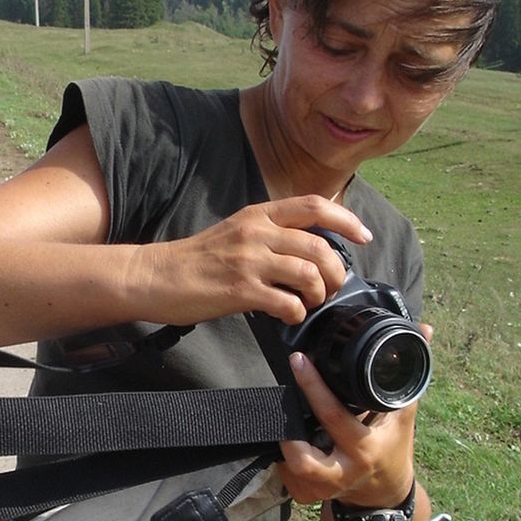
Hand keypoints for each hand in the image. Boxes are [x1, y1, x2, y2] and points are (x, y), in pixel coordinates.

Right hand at [130, 195, 372, 326]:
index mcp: (258, 214)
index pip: (314, 205)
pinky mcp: (240, 290)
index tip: (363, 236)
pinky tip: (287, 315)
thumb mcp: (236, 231)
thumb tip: (308, 251)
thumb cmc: (196, 259)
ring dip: (318, 294)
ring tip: (309, 302)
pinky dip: (297, 313)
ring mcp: (249, 261)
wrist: (157, 276)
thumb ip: (270, 234)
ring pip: (309, 274)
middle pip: (319, 246)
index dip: (346, 219)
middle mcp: (256, 233)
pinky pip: (288, 303)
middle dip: (336, 271)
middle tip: (331, 287)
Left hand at [275, 351, 416, 507]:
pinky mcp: (310, 496)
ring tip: (284, 427)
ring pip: (292, 473)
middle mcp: (344, 471)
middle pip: (305, 461)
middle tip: (281, 403)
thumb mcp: (403, 413)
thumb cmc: (393, 446)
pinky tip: (287, 448)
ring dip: (284, 450)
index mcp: (365, 447)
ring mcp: (326, 488)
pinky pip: (287, 482)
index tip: (298, 360)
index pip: (333, 415)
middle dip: (289, 435)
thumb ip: (407, 373)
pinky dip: (282, 464)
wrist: (387, 494)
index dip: (313, 387)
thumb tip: (422, 329)